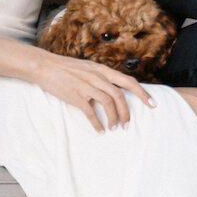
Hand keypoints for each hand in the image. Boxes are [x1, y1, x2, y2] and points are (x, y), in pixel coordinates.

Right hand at [31, 50, 153, 131]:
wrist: (44, 66)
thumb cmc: (66, 68)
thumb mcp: (87, 68)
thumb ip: (101, 77)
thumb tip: (116, 90)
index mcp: (102, 69)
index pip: (128, 81)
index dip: (142, 93)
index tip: (153, 104)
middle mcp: (97, 76)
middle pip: (120, 95)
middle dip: (127, 112)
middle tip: (128, 125)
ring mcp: (86, 85)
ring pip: (108, 103)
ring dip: (113, 118)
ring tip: (114, 128)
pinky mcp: (75, 95)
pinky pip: (90, 112)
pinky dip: (97, 123)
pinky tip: (99, 130)